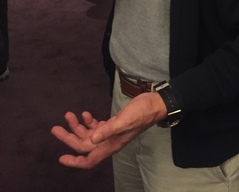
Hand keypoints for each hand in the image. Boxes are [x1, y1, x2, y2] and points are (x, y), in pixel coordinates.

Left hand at [51, 92, 166, 168]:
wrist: (154, 104)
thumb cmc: (141, 113)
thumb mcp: (124, 121)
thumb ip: (108, 130)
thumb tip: (91, 140)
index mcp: (111, 145)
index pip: (89, 160)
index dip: (75, 161)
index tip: (61, 157)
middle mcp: (109, 141)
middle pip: (84, 145)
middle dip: (69, 138)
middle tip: (55, 128)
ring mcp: (111, 133)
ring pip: (89, 135)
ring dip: (77, 127)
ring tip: (69, 115)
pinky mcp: (114, 124)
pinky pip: (97, 127)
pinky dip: (89, 121)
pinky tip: (85, 114)